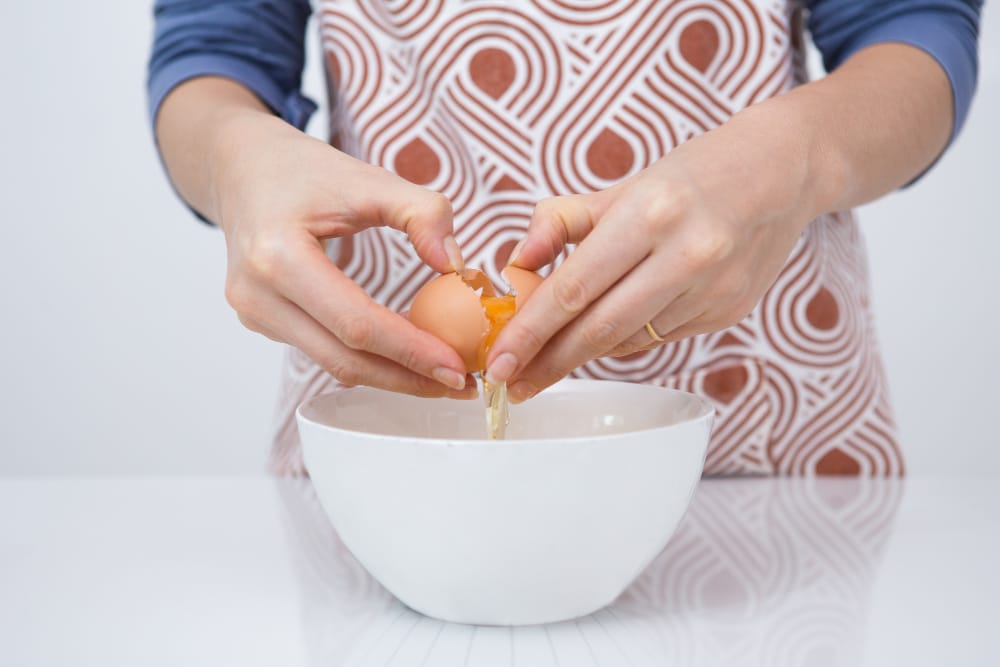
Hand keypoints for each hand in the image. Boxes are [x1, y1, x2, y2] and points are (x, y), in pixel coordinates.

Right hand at [211, 111, 474, 397]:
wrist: (242, 168)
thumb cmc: (305, 171)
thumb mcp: (370, 178)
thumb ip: (423, 213)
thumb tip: (458, 268)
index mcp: (279, 255)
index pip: (357, 323)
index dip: (411, 352)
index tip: (458, 368)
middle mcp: (257, 294)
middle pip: (343, 358)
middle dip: (407, 378)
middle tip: (461, 383)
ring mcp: (254, 313)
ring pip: (332, 362)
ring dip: (390, 374)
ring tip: (441, 373)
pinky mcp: (260, 321)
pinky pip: (320, 350)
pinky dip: (366, 357)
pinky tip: (404, 352)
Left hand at [486, 105, 822, 401]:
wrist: (783, 173)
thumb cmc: (691, 176)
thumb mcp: (624, 185)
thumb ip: (563, 221)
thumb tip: (516, 261)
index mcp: (650, 213)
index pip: (574, 288)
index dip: (530, 332)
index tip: (498, 361)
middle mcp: (686, 255)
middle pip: (599, 329)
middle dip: (548, 363)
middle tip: (509, 383)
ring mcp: (713, 289)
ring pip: (628, 340)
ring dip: (584, 351)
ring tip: (550, 356)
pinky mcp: (728, 312)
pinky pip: (658, 339)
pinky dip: (626, 339)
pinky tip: (610, 329)